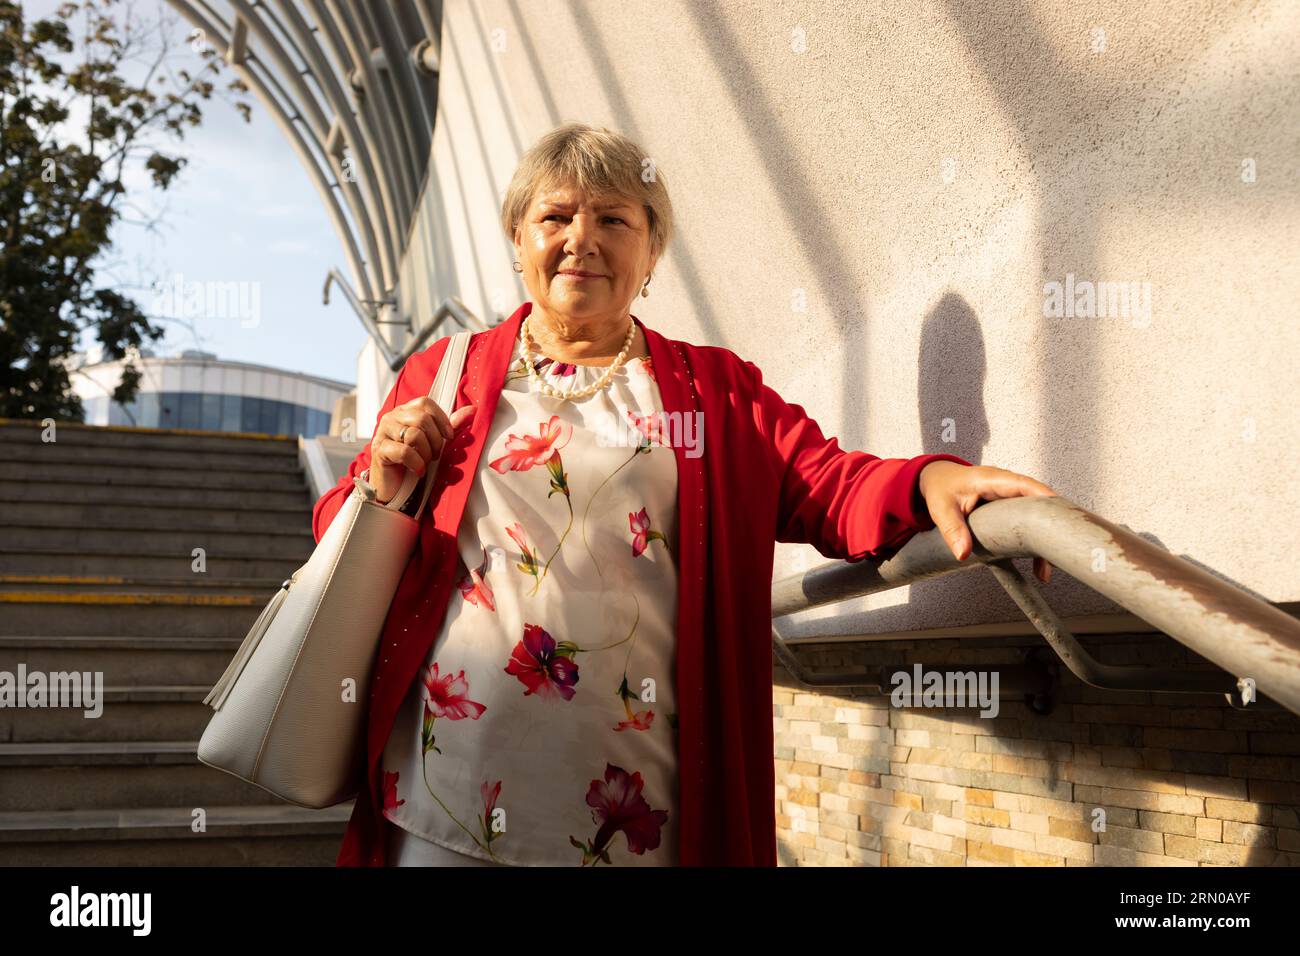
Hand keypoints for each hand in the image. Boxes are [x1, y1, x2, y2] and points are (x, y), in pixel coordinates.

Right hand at [371, 397, 476, 503]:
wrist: (395, 487)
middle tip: (436, 455)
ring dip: (426, 453)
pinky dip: (417, 463)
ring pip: (414, 435)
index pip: (426, 403)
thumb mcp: (435, 442)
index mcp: (405, 412)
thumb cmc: (414, 462)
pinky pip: (405, 452)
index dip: (441, 419)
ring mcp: (383, 433)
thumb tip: (473, 410)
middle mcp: (392, 418)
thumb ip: (452, 426)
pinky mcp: (379, 450)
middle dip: (435, 440)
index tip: (448, 436)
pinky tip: (419, 470)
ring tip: (425, 462)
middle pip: (422, 419)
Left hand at [917, 461, 1058, 582]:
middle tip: (1057, 550)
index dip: (1042, 497)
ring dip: (1044, 538)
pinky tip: (1037, 566)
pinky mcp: (1013, 507)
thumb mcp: (941, 509)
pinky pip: (1030, 522)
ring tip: (1044, 568)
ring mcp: (1012, 495)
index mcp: (991, 479)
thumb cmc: (942, 488)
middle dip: (1051, 523)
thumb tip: (963, 553)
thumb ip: (952, 530)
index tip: (1059, 513)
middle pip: (1039, 501)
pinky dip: (1035, 543)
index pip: (1023, 485)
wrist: (939, 479)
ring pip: (1038, 514)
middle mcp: (1007, 485)